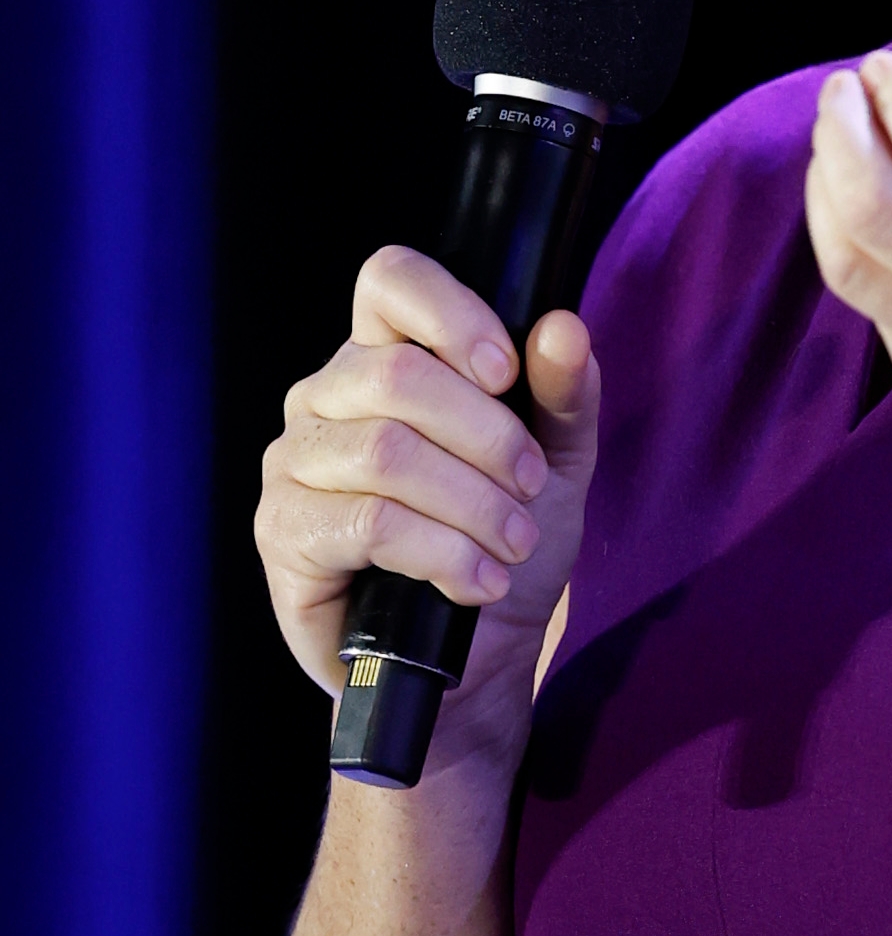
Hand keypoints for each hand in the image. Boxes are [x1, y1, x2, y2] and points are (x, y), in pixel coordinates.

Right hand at [256, 247, 598, 736]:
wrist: (475, 656)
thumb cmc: (504, 537)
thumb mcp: (557, 459)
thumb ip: (564, 390)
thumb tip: (562, 326)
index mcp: (386, 352)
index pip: (390, 279)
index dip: (451, 312)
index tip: (507, 373)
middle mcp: (327, 394)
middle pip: (400, 374)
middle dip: (486, 434)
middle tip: (530, 487)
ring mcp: (297, 461)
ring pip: (387, 451)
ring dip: (470, 501)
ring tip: (513, 542)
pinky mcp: (284, 533)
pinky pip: (368, 521)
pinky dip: (439, 551)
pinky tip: (476, 579)